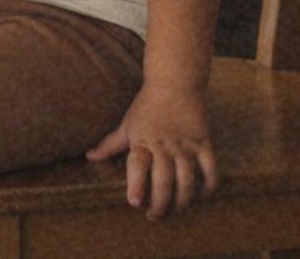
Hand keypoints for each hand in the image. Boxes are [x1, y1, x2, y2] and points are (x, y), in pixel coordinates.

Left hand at [86, 83, 218, 218]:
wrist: (174, 83)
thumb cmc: (146, 107)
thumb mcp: (126, 124)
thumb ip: (110, 144)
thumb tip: (89, 157)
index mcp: (142, 140)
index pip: (138, 165)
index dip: (136, 184)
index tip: (134, 203)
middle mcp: (164, 144)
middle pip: (164, 180)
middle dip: (160, 203)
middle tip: (154, 216)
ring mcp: (186, 144)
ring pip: (187, 180)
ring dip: (183, 201)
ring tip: (176, 211)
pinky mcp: (204, 142)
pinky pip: (211, 170)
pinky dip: (209, 187)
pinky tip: (201, 198)